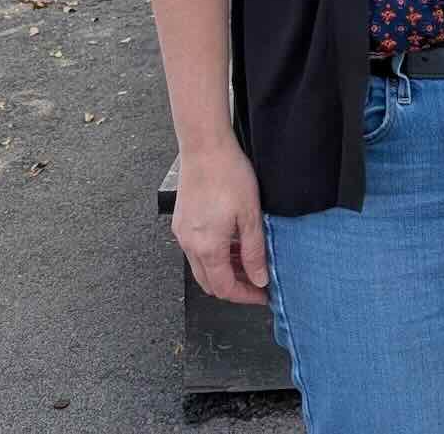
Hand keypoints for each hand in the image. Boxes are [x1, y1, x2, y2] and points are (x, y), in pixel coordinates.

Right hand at [173, 139, 270, 306]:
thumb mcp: (251, 215)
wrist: (205, 147)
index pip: (225, 288)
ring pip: (202, 268)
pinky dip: (213, 256)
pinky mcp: (181, 223)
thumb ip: (254, 251)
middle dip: (235, 287)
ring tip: (248, 260)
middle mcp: (189, 246)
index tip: (263, 295)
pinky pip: (195, 251)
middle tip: (258, 281)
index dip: (246, 296)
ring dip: (224, 271)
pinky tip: (231, 243)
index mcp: (207, 248)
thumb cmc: (229, 176)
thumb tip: (260, 279)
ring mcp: (182, 234)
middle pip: (210, 283)